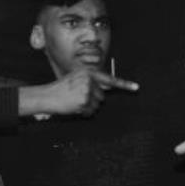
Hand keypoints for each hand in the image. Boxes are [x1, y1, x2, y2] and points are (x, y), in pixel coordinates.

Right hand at [24, 68, 138, 116]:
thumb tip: (106, 89)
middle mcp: (89, 80)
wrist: (47, 96)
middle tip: (78, 98)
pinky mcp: (84, 101)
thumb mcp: (76, 79)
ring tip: (75, 102)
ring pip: (97, 104)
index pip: (109, 79)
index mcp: (88, 72)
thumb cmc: (61, 89)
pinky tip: (74, 108)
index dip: (124, 84)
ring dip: (88, 107)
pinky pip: (91, 111)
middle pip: (102, 96)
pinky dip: (84, 113)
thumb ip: (90, 82)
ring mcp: (87, 90)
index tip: (136, 87)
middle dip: (93, 99)